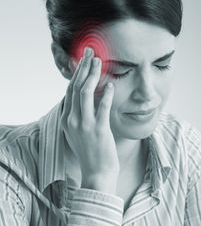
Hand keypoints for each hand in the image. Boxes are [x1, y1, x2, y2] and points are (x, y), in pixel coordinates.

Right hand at [60, 47, 119, 191]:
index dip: (77, 73)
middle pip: (75, 87)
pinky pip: (101, 108)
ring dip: (91, 75)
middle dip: (83, 67)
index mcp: (66, 119)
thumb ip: (81, 113)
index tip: (83, 59)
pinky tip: (110, 85)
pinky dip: (105, 95)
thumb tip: (89, 94)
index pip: (70, 90)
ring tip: (98, 61)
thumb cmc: (92, 151)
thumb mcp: (80, 131)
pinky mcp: (98, 131)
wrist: (97, 174)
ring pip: (84, 94)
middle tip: (90, 52)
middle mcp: (71, 120)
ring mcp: (84, 125)